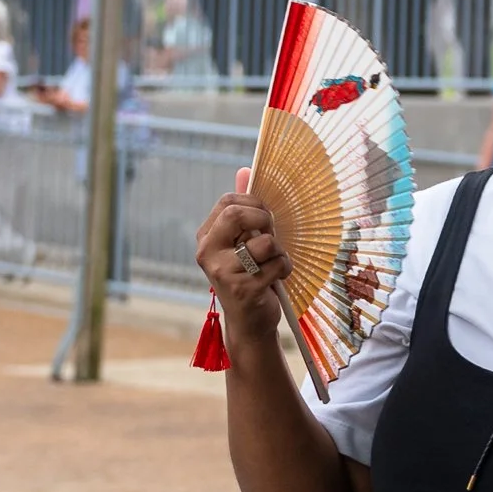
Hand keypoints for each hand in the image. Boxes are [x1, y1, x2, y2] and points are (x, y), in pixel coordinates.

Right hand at [194, 166, 291, 351]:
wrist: (250, 322)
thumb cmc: (250, 275)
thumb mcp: (244, 241)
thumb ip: (244, 207)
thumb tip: (246, 169)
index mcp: (206, 237)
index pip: (229, 201)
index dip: (255, 205)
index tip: (263, 221)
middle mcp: (207, 252)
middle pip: (239, 214)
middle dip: (265, 222)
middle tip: (270, 239)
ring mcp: (223, 272)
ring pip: (265, 242)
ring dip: (279, 252)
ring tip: (272, 266)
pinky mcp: (243, 289)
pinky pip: (278, 264)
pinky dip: (286, 269)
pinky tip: (276, 280)